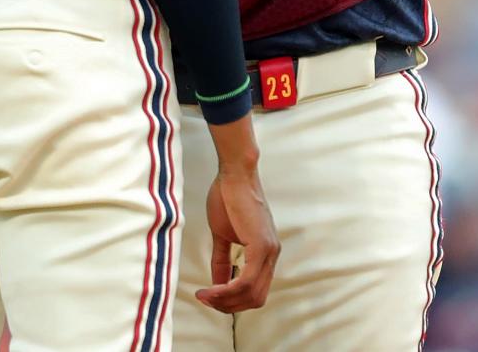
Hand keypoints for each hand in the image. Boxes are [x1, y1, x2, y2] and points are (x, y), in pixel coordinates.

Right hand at [197, 165, 279, 312]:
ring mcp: (269, 251)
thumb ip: (222, 260)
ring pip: (251, 294)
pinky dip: (228, 290)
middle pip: (255, 299)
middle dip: (229, 305)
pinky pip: (246, 281)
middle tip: (206, 300)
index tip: (209, 297)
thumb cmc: (227, 197)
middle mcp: (272, 255)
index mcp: (266, 253)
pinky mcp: (261, 246)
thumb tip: (217, 285)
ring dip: (226, 300)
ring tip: (205, 296)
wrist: (234, 172)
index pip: (254, 291)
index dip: (232, 300)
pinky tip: (212, 289)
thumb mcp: (223, 234)